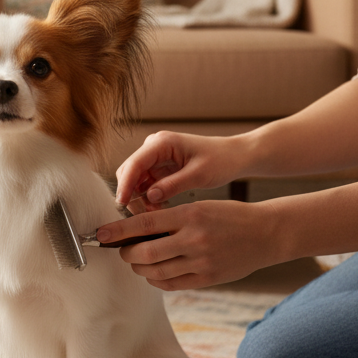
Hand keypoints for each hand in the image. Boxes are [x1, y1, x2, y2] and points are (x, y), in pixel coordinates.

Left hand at [94, 200, 280, 290]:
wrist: (266, 233)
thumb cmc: (229, 216)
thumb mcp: (199, 207)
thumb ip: (170, 218)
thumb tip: (134, 229)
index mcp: (190, 215)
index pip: (144, 224)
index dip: (118, 231)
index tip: (100, 234)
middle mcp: (194, 239)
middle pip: (144, 253)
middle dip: (127, 254)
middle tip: (123, 251)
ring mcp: (201, 261)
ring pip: (155, 271)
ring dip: (139, 269)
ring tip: (138, 261)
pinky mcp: (207, 278)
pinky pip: (171, 284)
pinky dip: (156, 279)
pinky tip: (154, 272)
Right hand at [114, 132, 247, 210]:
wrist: (235, 156)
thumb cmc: (221, 160)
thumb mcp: (199, 174)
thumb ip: (173, 185)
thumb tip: (148, 197)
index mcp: (162, 143)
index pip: (134, 164)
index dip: (125, 185)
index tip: (122, 203)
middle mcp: (154, 147)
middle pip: (129, 172)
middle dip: (131, 194)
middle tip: (143, 214)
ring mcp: (155, 157)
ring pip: (134, 180)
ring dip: (140, 198)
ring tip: (156, 212)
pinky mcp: (159, 168)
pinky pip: (145, 184)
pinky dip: (148, 197)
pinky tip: (159, 207)